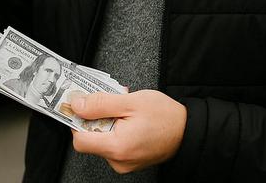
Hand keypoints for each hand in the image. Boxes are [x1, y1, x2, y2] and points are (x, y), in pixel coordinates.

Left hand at [70, 90, 186, 173]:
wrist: (189, 130)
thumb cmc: (165, 116)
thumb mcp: (130, 101)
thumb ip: (100, 103)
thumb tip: (76, 105)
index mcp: (117, 147)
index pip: (79, 140)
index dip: (77, 121)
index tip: (81, 105)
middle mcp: (119, 160)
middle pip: (90, 139)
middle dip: (96, 117)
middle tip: (111, 102)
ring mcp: (124, 163)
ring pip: (102, 140)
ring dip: (107, 121)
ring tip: (125, 109)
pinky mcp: (129, 161)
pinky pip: (113, 144)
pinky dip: (116, 129)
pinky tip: (128, 119)